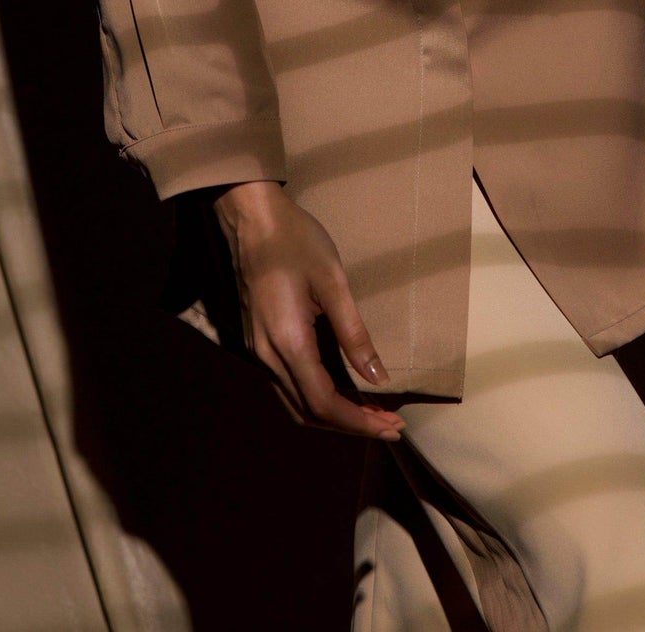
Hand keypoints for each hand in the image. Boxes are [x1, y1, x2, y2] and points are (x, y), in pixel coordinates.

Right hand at [213, 181, 403, 440]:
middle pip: (309, 413)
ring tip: (372, 413)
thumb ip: (354, 333)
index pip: (324, 404)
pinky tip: (343, 390)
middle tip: (391, 424)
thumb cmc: (295, 241)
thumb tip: (377, 379)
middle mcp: (268, 356)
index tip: (392, 426)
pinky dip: (318, 399)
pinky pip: (288, 386)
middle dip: (351, 425)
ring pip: (296, 404)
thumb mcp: (332, 281)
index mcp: (287, 342)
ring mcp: (259, 352)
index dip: (359, 422)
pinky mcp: (260, 342)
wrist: (251, 218)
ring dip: (334, 416)